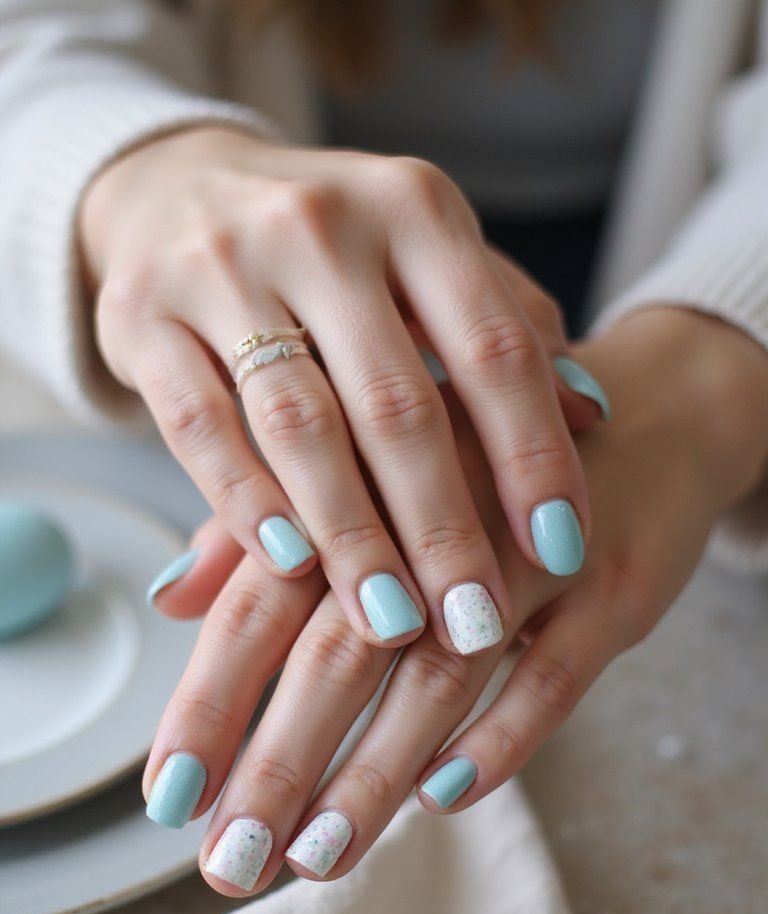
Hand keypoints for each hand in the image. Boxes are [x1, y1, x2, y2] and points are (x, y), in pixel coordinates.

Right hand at [80, 126, 605, 660]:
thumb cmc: (335, 250)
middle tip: (475, 621)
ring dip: (352, 538)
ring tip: (393, 624)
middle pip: (397, 403)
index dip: (532, 455)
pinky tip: (291, 566)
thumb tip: (593, 416)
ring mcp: (220, 266)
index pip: (493, 347)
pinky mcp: (140, 317)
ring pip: (299, 425)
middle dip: (444, 527)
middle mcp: (320, 225)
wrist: (177, 185)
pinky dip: (247, 503)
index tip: (562, 549)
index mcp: (413, 206)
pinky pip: (201, 428)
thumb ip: (505, 328)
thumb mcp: (427, 260)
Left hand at [142, 306, 767, 889]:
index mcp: (359, 484)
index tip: (166, 795)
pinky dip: (501, 736)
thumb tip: (168, 601)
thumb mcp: (373, 481)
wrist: (648, 413)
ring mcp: (530, 549)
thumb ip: (267, 538)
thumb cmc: (481, 466)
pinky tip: (444, 798)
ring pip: (441, 672)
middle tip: (228, 862)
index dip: (210, 700)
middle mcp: (434, 512)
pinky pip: (556, 672)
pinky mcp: (613, 585)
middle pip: (338, 649)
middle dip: (277, 763)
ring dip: (373, 771)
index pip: (260, 601)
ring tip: (315, 857)